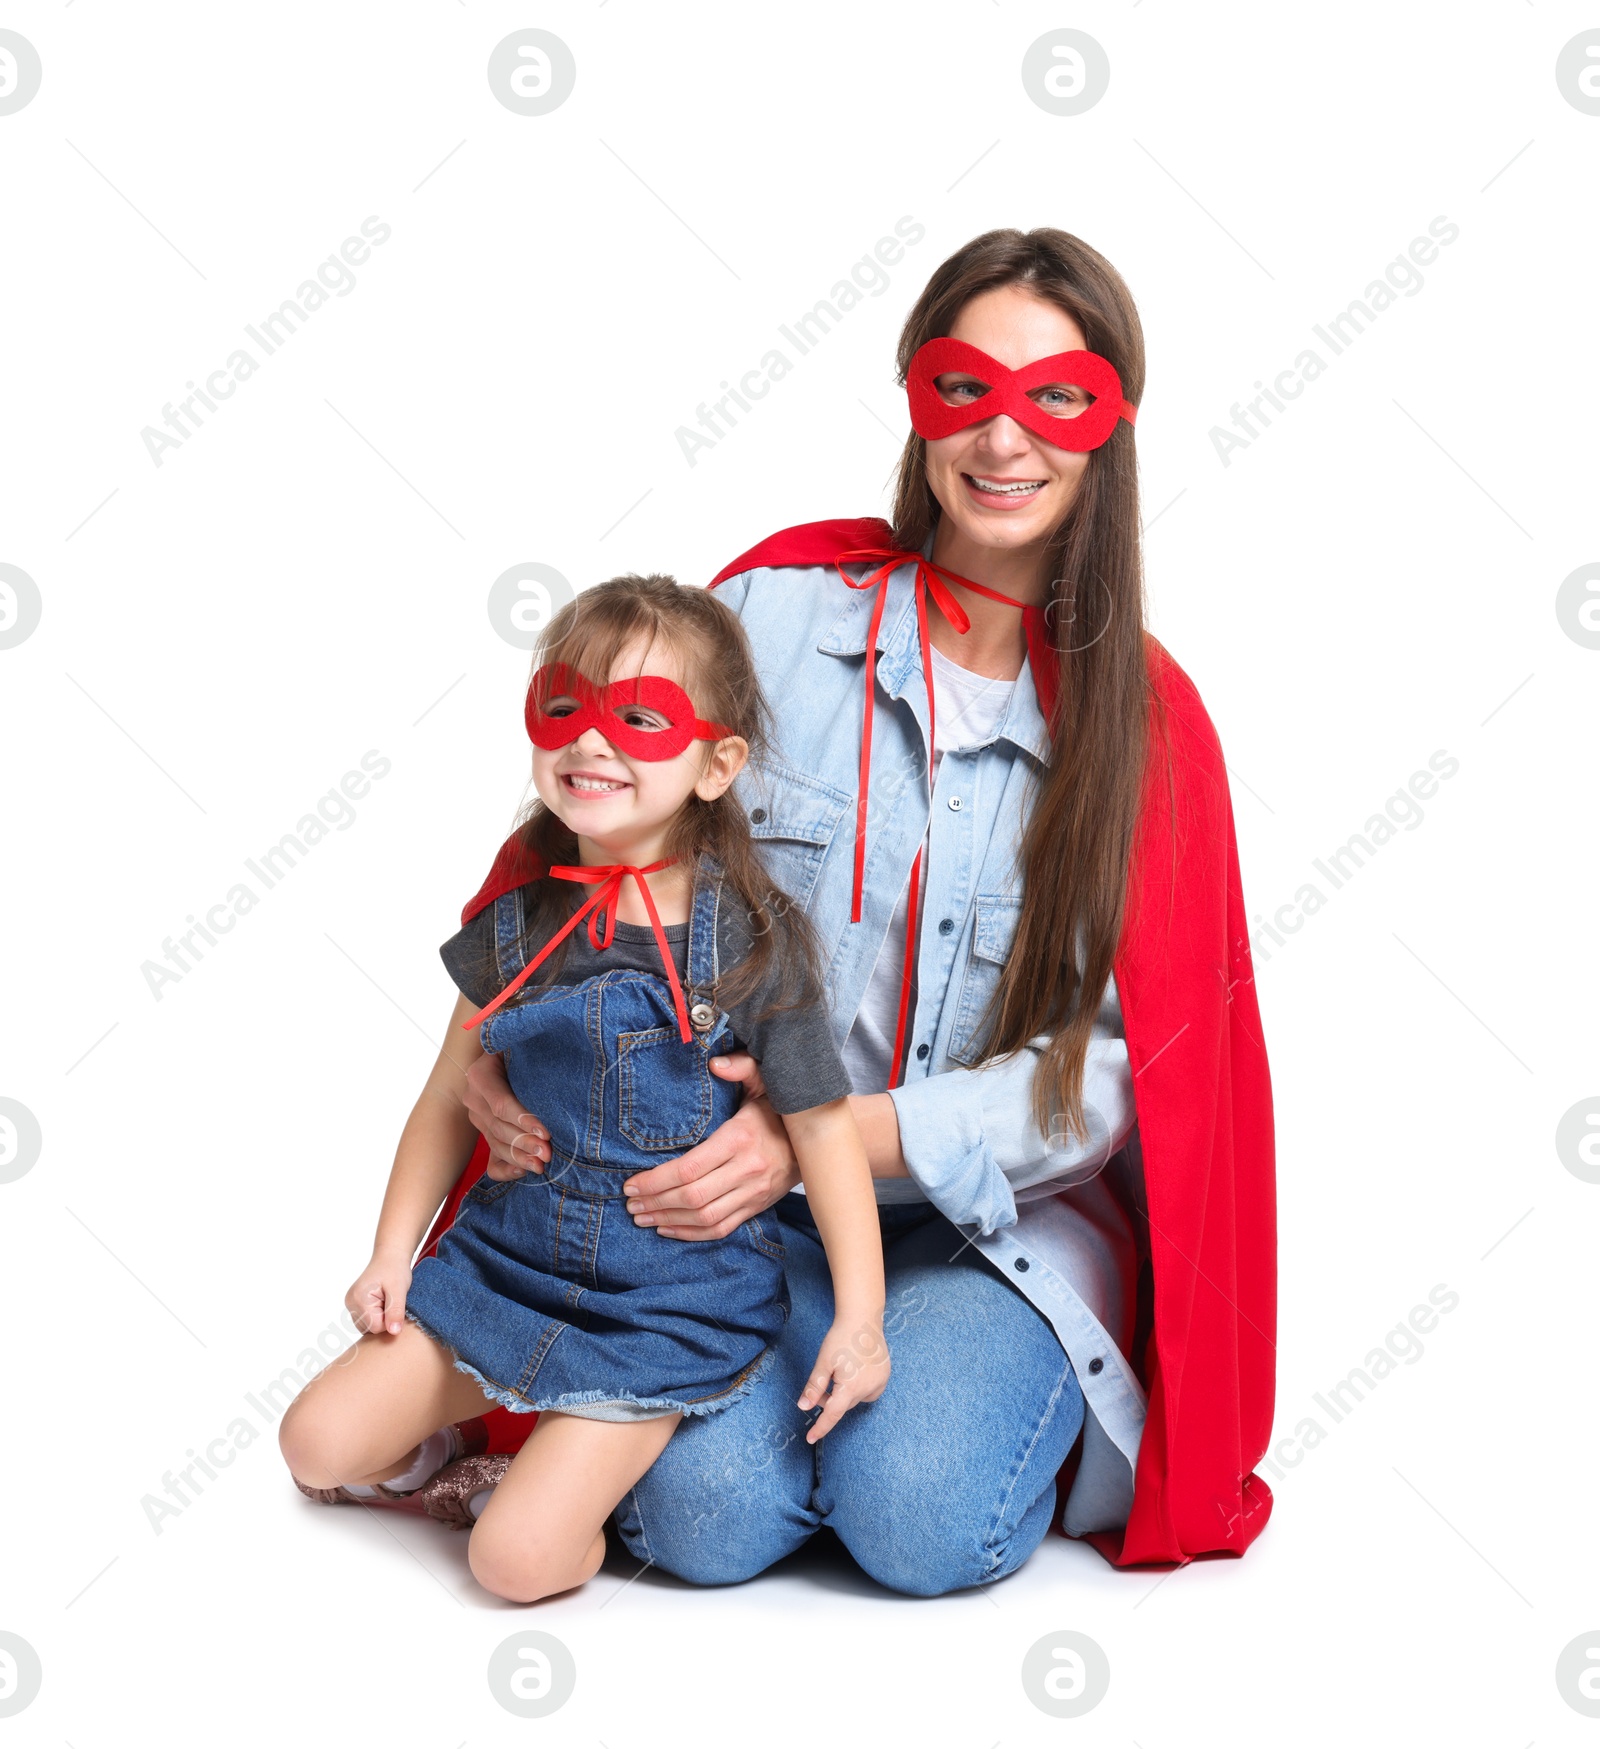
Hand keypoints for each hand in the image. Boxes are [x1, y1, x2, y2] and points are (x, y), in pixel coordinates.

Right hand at [347, 1253, 413, 1336]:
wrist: (389, 1257)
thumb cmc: (395, 1270)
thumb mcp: (399, 1289)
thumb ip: (396, 1311)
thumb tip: (393, 1332)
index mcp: (359, 1299)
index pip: (376, 1327)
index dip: (390, 1320)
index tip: (397, 1304)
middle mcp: (350, 1303)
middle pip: (370, 1329)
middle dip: (385, 1319)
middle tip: (392, 1301)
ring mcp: (351, 1305)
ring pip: (368, 1327)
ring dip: (381, 1318)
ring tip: (387, 1301)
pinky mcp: (354, 1306)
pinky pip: (366, 1321)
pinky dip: (376, 1316)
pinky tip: (382, 1303)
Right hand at [463, 1050, 550, 1179]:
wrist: (509, 1055)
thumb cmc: (522, 1047)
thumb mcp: (519, 1043)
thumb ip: (524, 1050)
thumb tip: (544, 1057)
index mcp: (480, 1075)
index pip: (501, 1104)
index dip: (523, 1120)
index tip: (546, 1132)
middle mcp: (473, 1097)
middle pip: (498, 1127)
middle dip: (524, 1142)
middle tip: (547, 1153)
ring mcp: (477, 1116)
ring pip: (496, 1143)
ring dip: (519, 1157)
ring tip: (541, 1165)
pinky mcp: (485, 1131)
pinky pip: (490, 1158)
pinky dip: (506, 1168)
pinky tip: (523, 1171)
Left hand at [623, 1065, 796, 1238]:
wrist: (816, 1141)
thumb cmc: (780, 1110)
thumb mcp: (765, 1082)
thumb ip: (742, 1068)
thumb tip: (715, 1063)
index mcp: (741, 1139)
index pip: (691, 1168)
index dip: (657, 1180)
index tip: (632, 1182)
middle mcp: (747, 1170)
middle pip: (692, 1197)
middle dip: (655, 1202)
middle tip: (630, 1202)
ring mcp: (753, 1193)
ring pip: (704, 1218)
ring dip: (668, 1220)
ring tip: (641, 1216)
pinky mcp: (755, 1207)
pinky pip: (720, 1228)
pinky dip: (691, 1233)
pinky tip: (667, 1228)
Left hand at [798, 1318, 890, 1440]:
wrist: (862, 1319)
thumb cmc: (841, 1338)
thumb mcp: (823, 1363)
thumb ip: (814, 1387)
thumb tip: (803, 1407)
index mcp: (851, 1387)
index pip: (833, 1414)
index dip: (821, 1427)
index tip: (810, 1438)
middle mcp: (869, 1388)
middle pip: (844, 1404)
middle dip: (830, 1400)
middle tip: (821, 1385)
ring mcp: (880, 1382)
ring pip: (856, 1398)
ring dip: (844, 1393)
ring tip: (839, 1372)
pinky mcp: (885, 1375)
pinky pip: (868, 1391)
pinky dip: (858, 1388)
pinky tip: (854, 1371)